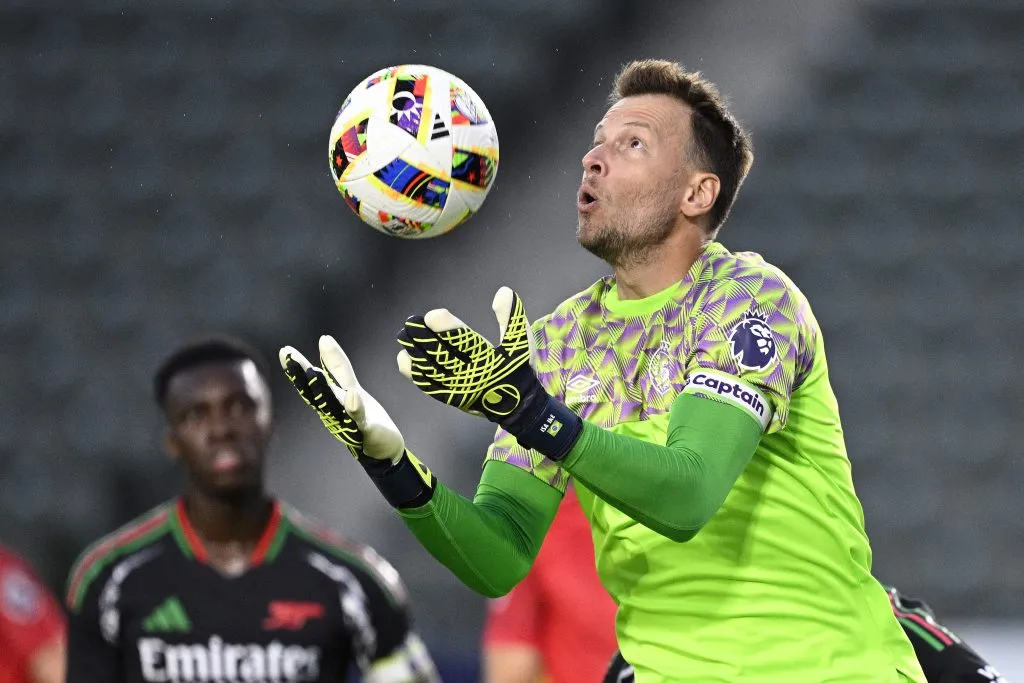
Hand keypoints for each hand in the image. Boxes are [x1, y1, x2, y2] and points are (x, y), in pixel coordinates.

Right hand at [280, 336, 404, 463]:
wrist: (383, 449)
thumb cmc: (364, 418)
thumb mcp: (351, 387)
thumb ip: (338, 367)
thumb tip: (323, 339)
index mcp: (330, 399)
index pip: (313, 380)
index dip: (299, 366)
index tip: (285, 351)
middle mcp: (334, 410)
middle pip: (316, 390)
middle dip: (302, 374)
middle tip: (288, 356)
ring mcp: (348, 421)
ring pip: (332, 404)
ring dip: (322, 389)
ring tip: (313, 370)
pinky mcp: (365, 430)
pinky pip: (359, 419)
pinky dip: (355, 408)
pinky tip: (353, 396)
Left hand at [396, 287, 582, 459]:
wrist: (518, 406)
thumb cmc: (518, 369)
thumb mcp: (521, 341)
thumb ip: (511, 316)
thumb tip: (502, 291)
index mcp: (488, 358)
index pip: (464, 341)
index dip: (446, 329)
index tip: (431, 317)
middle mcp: (472, 374)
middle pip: (442, 354)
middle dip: (424, 338)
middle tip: (410, 323)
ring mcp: (459, 388)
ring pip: (432, 370)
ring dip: (416, 353)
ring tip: (404, 336)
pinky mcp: (451, 398)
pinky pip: (429, 386)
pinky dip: (416, 373)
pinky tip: (405, 359)